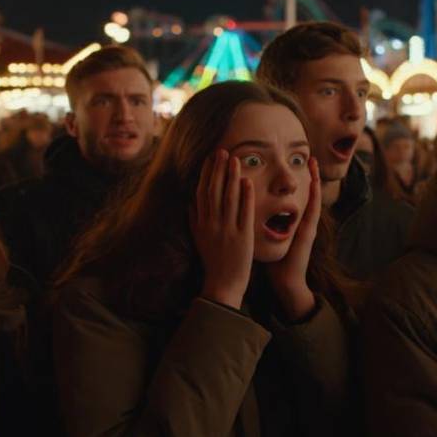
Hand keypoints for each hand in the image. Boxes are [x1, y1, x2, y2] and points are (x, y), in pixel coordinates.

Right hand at [191, 150, 253, 308]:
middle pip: (213, 191)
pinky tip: (247, 182)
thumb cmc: (212, 261)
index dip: (206, 173)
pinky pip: (244, 213)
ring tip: (235, 160)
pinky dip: (245, 196)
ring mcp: (227, 230)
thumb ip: (193, 219)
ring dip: (232, 177)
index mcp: (201, 223)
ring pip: (228, 198)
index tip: (210, 157)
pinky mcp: (242, 237)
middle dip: (218, 169)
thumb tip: (188, 201)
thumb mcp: (198, 238)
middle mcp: (212, 224)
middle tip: (222, 151)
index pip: (201, 192)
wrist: (223, 285)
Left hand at [267, 157, 319, 320]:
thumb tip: (243, 211)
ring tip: (314, 163)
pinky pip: (313, 210)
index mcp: (289, 221)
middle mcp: (300, 221)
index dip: (290, 181)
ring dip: (315, 180)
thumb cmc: (273, 262)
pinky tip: (316, 184)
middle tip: (308, 156)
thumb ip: (260, 224)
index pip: (290, 196)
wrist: (285, 281)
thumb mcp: (266, 237)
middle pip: (304, 193)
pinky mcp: (309, 233)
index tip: (288, 165)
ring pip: (313, 198)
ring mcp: (307, 226)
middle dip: (307, 175)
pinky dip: (315, 196)